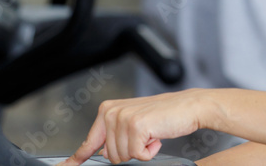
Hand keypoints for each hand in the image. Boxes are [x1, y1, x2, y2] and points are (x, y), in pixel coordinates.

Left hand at [58, 90, 212, 164]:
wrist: (189, 107)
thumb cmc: (164, 116)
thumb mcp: (133, 124)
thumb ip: (113, 137)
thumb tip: (97, 154)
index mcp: (107, 110)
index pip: (88, 142)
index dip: (76, 159)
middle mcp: (111, 112)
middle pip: (110, 156)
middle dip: (130, 152)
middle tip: (145, 136)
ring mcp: (122, 118)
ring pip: (123, 157)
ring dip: (141, 151)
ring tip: (152, 134)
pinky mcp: (136, 126)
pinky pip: (137, 156)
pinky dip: (150, 152)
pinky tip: (157, 136)